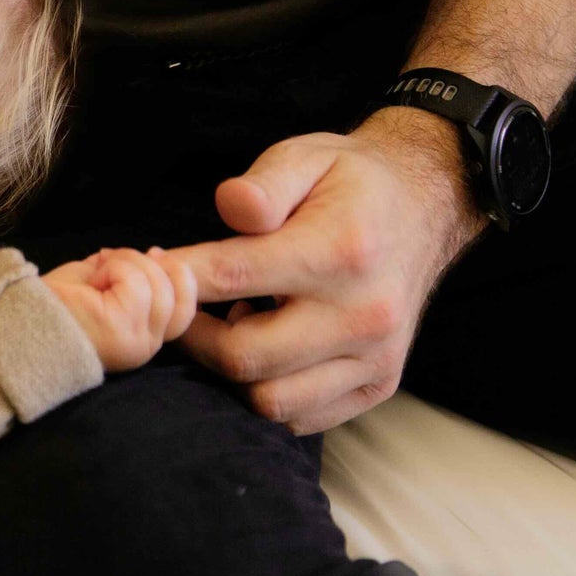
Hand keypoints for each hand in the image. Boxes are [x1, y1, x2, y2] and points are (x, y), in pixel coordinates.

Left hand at [41, 245, 199, 371]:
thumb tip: (155, 255)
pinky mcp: (124, 329)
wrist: (18, 327)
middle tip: (106, 265)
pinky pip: (137, 281)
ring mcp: (139, 340)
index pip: (187, 307)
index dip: (177, 274)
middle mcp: (148, 345)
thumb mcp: (103, 286)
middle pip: (177, 290)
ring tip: (95, 276)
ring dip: (125, 263)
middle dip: (144, 263)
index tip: (154, 253)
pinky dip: (114, 267)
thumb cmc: (53, 306)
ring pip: (157, 282)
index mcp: (143, 338)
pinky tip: (92, 280)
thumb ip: (134, 276)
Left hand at [175, 109, 489, 433]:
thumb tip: (230, 206)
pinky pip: (299, 418)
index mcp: (342, 251)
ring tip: (230, 324)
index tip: (152, 269)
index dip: (179, 279)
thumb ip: (263, 184)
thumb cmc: (350, 182)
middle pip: (244, 357)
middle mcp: (364, 315)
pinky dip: (266, 392)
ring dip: (230, 371)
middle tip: (179, 307)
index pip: (234, 278)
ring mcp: (375, 358)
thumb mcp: (306, 156)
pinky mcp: (378, 386)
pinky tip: (266, 347)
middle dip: (194, 335)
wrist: (423, 209)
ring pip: (270, 400)